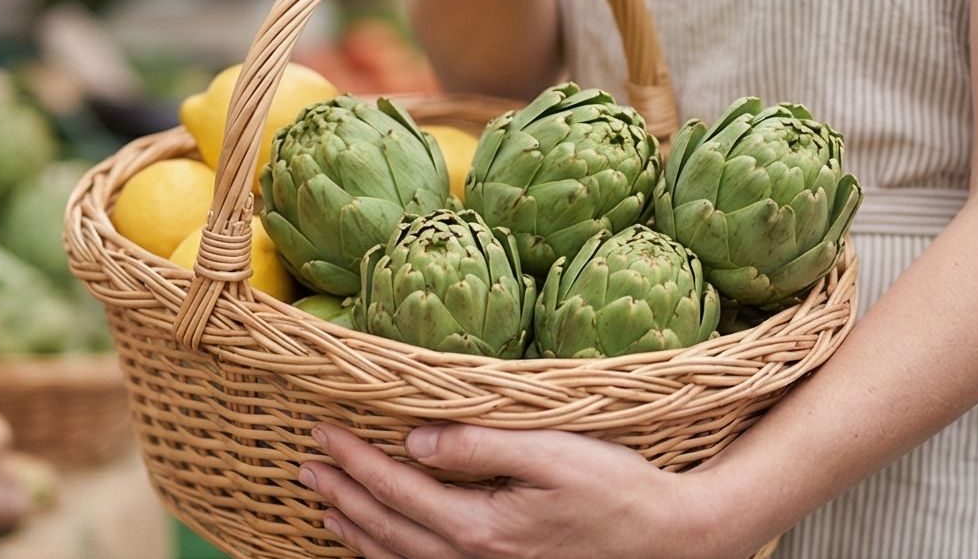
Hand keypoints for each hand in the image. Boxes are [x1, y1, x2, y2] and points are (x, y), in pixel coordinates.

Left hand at [300, 423, 753, 558]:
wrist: (671, 541)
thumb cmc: (617, 489)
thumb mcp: (553, 454)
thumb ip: (481, 445)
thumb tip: (416, 440)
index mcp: (481, 527)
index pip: (398, 488)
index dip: (356, 459)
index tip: (323, 430)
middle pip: (388, 527)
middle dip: (344, 493)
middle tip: (307, 463)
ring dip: (358, 531)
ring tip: (325, 505)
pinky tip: (378, 548)